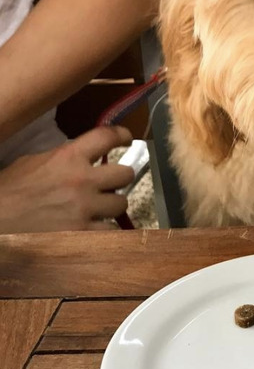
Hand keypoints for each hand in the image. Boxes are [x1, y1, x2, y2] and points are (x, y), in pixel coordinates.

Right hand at [0, 126, 134, 232]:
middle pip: (125, 174)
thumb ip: (61, 158)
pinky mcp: (82, 233)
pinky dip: (103, 230)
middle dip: (119, 179)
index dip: (121, 135)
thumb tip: (81, 157)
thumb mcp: (32, 163)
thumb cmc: (8, 192)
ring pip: (121, 204)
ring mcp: (84, 208)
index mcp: (67, 157)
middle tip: (110, 184)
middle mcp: (81, 180)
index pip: (105, 137)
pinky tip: (92, 229)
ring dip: (112, 206)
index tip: (126, 138)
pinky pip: (110, 230)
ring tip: (99, 209)